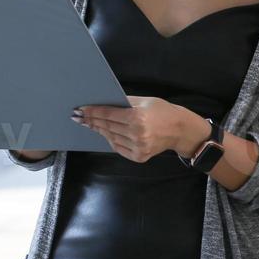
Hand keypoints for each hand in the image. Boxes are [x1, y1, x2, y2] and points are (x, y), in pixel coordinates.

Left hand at [74, 96, 203, 162]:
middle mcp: (137, 134)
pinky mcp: (139, 156)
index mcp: (137, 118)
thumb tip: (104, 102)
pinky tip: (105, 133)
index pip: (108, 115)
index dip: (93, 112)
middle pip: (107, 127)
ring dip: (99, 131)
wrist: (180, 130)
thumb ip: (124, 102)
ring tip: (90, 124)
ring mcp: (138, 147)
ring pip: (111, 138)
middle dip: (91, 121)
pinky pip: (118, 148)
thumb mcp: (144, 101)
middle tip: (79, 117)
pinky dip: (110, 140)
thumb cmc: (162, 111)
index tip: (81, 110)